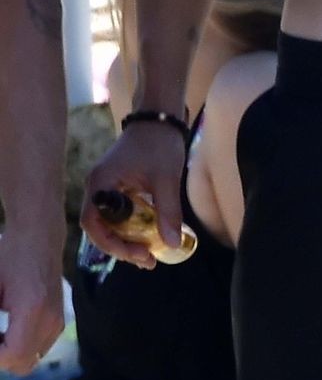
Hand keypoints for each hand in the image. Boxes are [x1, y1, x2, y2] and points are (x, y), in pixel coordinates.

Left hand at [0, 222, 66, 373]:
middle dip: (1, 358)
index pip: (13, 355)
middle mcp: (50, 319)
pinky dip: (21, 346)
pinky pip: (38, 347)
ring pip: (31, 358)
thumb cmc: (9, 255)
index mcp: (33, 309)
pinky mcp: (59, 320)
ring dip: (10, 353)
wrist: (39, 236)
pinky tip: (6, 330)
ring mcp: (58, 321)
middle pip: (23, 364)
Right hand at [81, 121, 187, 269]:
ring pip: (109, 223)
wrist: (160, 118)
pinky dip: (131, 228)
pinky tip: (149, 238)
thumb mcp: (166, 178)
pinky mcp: (117, 188)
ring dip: (126, 240)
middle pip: (99, 228)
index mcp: (101, 184)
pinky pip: (118, 215)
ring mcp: (106, 188)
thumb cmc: (159, 143)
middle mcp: (97, 188)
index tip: (137, 254)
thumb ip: (168, 211)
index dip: (111, 243)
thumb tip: (171, 244)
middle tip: (147, 261)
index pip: (93, 223)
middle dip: (121, 247)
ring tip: (149, 256)